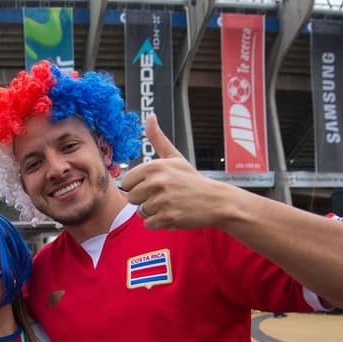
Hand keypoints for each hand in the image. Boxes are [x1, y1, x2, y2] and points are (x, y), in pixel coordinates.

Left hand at [120, 113, 235, 229]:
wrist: (216, 201)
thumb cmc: (192, 180)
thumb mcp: (175, 156)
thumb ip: (158, 139)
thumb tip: (150, 116)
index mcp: (154, 166)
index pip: (126, 182)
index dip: (139, 186)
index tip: (155, 185)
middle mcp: (156, 182)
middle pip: (131, 198)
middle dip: (144, 200)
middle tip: (164, 196)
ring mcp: (162, 201)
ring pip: (140, 212)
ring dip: (153, 212)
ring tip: (170, 205)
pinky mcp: (167, 218)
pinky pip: (149, 224)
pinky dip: (159, 223)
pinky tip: (172, 214)